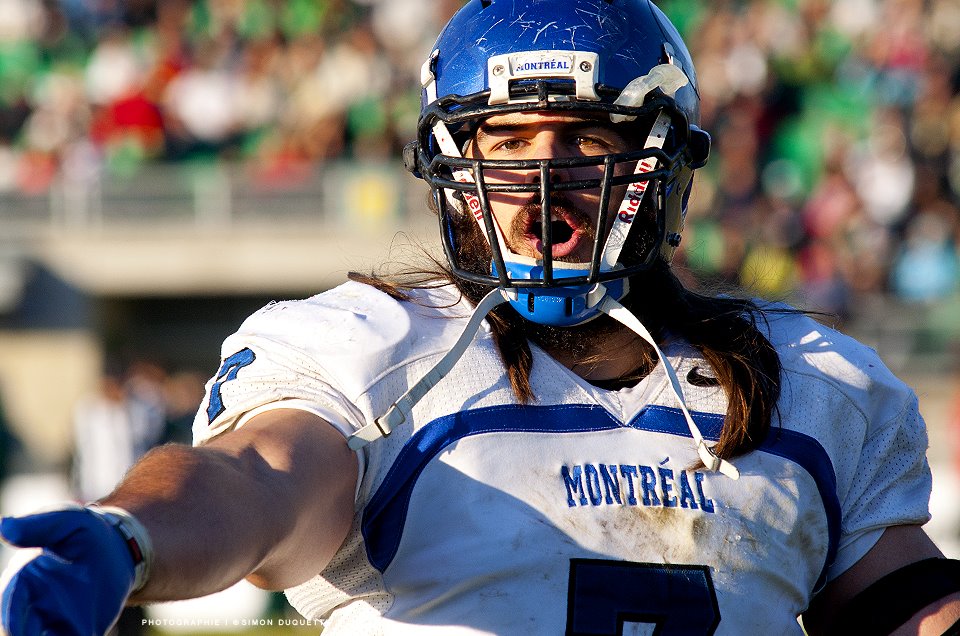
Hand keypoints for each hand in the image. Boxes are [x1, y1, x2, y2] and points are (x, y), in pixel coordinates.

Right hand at [0, 506, 136, 635]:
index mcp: (23, 581)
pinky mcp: (77, 632)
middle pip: (18, 629)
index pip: (9, 602)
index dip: (11, 617)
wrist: (120, 549)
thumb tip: (5, 527)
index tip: (13, 629)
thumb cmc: (87, 532)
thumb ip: (39, 526)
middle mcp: (32, 606)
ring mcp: (53, 622)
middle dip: (22, 635)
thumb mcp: (67, 521)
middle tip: (42, 635)